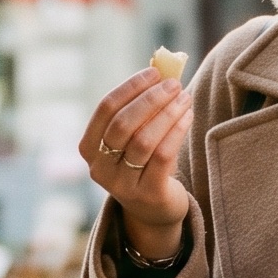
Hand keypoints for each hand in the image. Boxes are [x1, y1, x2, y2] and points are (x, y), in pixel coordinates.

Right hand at [80, 68, 194, 261]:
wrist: (153, 208)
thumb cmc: (143, 161)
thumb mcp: (134, 136)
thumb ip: (140, 108)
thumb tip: (162, 69)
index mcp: (89, 147)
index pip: (105, 109)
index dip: (130, 87)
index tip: (155, 73)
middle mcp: (99, 168)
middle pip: (123, 124)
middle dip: (151, 100)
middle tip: (174, 84)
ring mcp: (121, 185)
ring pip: (144, 141)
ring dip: (168, 114)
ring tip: (185, 98)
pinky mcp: (147, 195)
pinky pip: (163, 157)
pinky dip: (177, 131)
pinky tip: (188, 117)